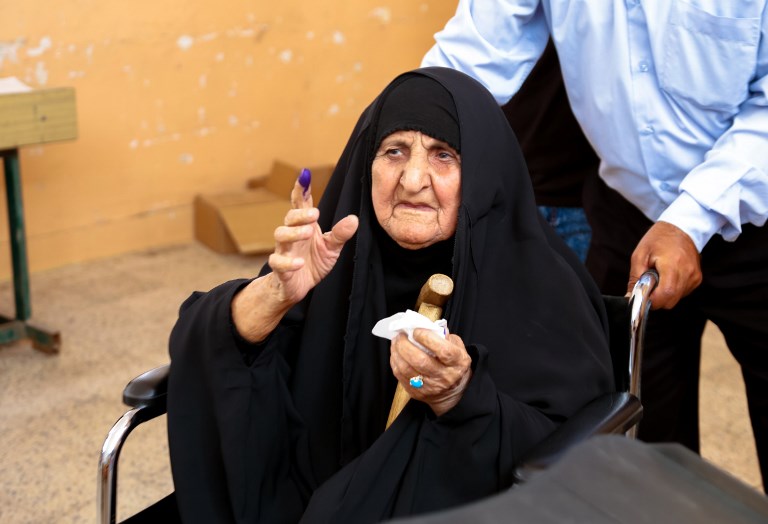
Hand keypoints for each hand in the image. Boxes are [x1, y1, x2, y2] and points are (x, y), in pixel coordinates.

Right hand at [268, 176, 358, 304]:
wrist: (298, 287)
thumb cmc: (313, 262)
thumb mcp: (331, 247)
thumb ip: (340, 233)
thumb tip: (354, 219)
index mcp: (304, 225)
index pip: (300, 204)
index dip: (301, 189)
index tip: (304, 175)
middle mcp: (292, 235)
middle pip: (290, 217)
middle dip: (301, 214)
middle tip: (316, 214)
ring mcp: (284, 250)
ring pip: (280, 235)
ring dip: (294, 233)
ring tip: (308, 233)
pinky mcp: (280, 269)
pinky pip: (278, 262)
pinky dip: (288, 262)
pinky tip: (299, 263)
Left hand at [390, 328, 471, 415]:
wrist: (451, 390)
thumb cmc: (452, 363)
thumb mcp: (457, 346)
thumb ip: (444, 336)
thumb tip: (427, 327)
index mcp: (458, 362)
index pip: (443, 351)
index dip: (427, 338)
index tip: (416, 331)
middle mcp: (445, 377)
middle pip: (421, 361)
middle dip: (406, 345)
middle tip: (401, 335)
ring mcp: (430, 387)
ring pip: (407, 369)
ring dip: (397, 353)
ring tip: (396, 342)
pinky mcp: (418, 393)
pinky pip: (401, 376)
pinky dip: (395, 362)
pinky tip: (396, 354)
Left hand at [628, 221, 701, 308]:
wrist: (681, 227)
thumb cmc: (658, 239)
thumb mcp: (640, 255)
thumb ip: (635, 278)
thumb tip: (630, 297)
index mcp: (672, 265)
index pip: (665, 294)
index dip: (651, 300)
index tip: (643, 295)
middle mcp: (687, 273)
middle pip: (670, 301)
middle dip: (656, 299)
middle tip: (648, 285)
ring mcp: (694, 277)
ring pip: (676, 299)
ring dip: (664, 294)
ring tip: (659, 277)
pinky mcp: (697, 279)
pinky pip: (682, 293)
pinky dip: (672, 290)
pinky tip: (667, 277)